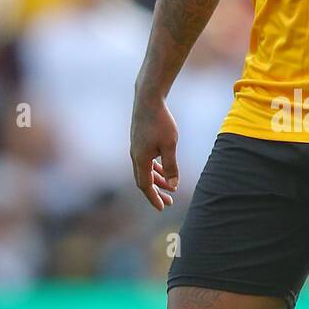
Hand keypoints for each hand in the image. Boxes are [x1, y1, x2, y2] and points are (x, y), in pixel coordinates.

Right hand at [130, 91, 178, 210]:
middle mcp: (135, 156)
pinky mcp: (139, 141)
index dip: (154, 198)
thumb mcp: (170, 145)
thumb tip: (173, 186)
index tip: (162, 207)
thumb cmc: (160, 122)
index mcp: (140, 159)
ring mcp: (135, 148)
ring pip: (145, 170)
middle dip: (156, 192)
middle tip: (168, 202)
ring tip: (170, 186)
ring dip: (157, 180)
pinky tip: (163, 169)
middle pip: (144, 180)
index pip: (145, 185)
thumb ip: (171, 167)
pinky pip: (145, 161)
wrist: (147, 100)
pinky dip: (154, 168)